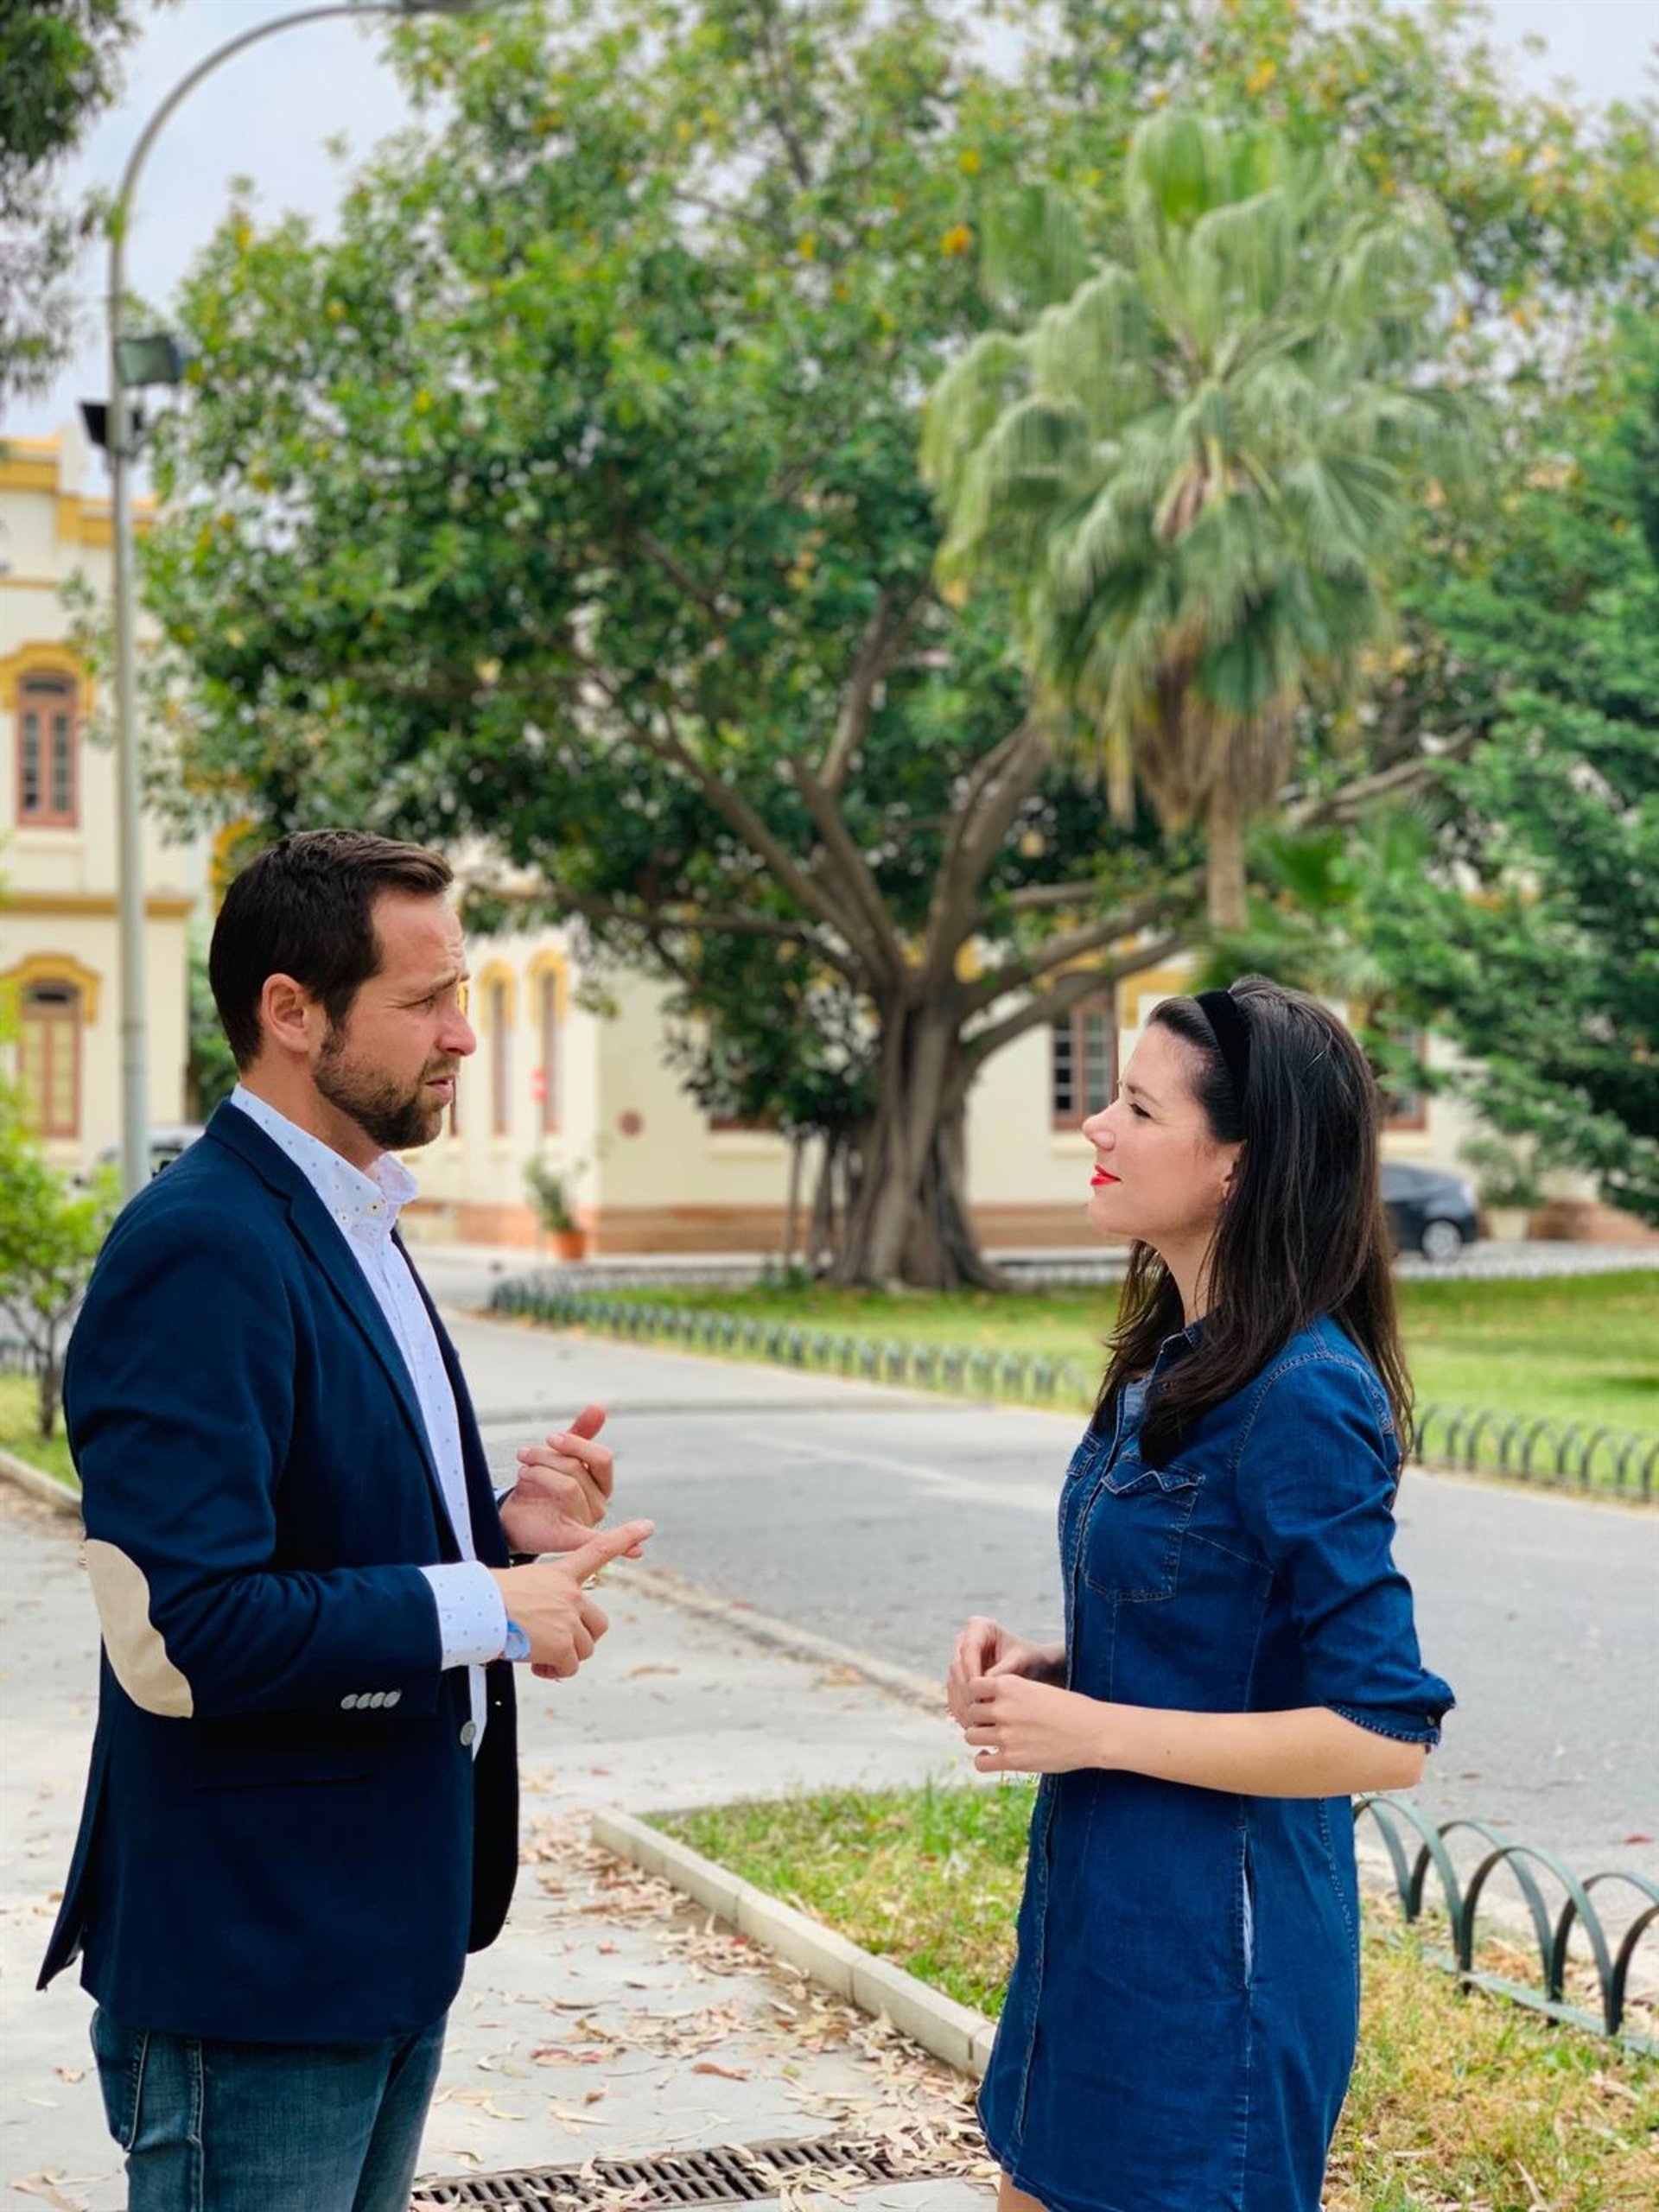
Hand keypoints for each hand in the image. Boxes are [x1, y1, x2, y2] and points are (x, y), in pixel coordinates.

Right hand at [489, 1519, 653, 1681]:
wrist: (475, 1612)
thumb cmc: (489, 1600)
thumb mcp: (522, 1587)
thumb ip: (546, 1601)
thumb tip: (544, 1631)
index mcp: (560, 1573)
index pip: (598, 1549)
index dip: (625, 1537)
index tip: (647, 1525)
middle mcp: (571, 1594)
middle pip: (598, 1624)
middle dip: (581, 1638)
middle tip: (555, 1644)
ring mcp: (569, 1618)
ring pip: (584, 1648)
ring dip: (564, 1657)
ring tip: (538, 1654)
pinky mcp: (562, 1644)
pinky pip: (570, 1667)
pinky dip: (555, 1672)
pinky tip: (537, 1666)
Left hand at [499, 1403, 614, 1555]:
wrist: (513, 1517)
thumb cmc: (541, 1485)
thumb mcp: (558, 1456)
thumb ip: (580, 1433)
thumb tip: (600, 1405)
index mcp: (600, 1482)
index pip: (601, 1457)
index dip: (576, 1444)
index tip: (550, 1437)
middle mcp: (598, 1502)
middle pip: (577, 1469)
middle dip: (546, 1456)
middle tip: (523, 1455)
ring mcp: (586, 1521)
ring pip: (567, 1486)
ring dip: (538, 1473)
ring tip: (522, 1472)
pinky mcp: (571, 1539)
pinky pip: (594, 1541)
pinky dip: (620, 1547)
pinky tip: (637, 1553)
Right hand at [945, 1616, 1064, 1726]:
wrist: (1033, 1667)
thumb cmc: (1030, 1659)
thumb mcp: (1020, 1661)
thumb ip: (1003, 1670)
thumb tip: (984, 1685)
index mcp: (979, 1627)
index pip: (969, 1649)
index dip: (973, 1672)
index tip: (981, 1695)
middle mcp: (964, 1640)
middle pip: (957, 1667)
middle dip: (966, 1692)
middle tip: (976, 1714)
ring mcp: (959, 1659)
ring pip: (953, 1682)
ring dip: (962, 1704)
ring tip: (974, 1724)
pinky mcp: (958, 1678)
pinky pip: (954, 1694)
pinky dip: (961, 1710)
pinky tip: (971, 1726)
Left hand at [960, 1673, 1108, 1775]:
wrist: (1094, 1732)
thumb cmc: (1069, 1708)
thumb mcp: (1037, 1688)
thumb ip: (1011, 1693)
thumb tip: (986, 1700)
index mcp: (1009, 1685)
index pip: (973, 1686)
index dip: (977, 1695)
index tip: (987, 1701)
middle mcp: (1003, 1708)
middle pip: (970, 1712)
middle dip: (979, 1717)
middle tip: (990, 1723)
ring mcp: (1006, 1735)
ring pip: (970, 1736)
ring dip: (979, 1737)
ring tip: (992, 1739)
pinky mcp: (1012, 1759)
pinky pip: (980, 1763)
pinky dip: (982, 1760)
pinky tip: (991, 1756)